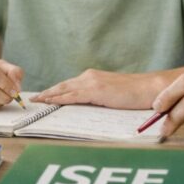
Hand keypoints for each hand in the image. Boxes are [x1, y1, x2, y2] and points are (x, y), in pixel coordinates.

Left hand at [33, 69, 158, 109]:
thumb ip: (99, 97)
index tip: (43, 95)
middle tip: (33, 98)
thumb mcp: (112, 95)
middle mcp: (90, 76)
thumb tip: (87, 107)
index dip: (54, 90)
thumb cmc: (136, 94)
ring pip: (64, 90)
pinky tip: (50, 102)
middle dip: (47, 92)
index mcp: (93, 77)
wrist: (150, 88)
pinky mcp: (96, 91)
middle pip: (62, 86)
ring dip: (49, 95)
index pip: (69, 85)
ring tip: (37, 101)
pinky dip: (59, 99)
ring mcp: (92, 82)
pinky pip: (73, 96)